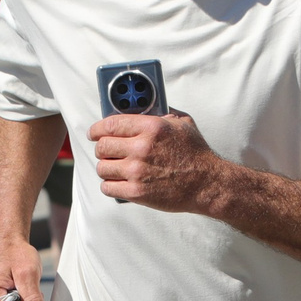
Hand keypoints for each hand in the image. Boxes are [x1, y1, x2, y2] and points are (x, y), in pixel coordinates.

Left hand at [88, 112, 225, 212]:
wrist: (207, 184)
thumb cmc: (196, 154)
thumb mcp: (183, 123)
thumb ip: (161, 113)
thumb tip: (142, 107)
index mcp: (151, 127)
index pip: (110, 124)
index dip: (96, 129)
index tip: (93, 132)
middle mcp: (141, 148)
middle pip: (102, 146)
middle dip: (102, 148)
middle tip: (107, 151)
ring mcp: (137, 171)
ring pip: (102, 168)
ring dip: (106, 168)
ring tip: (114, 168)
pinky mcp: (136, 192)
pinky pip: (107, 187)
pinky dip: (110, 185)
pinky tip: (118, 182)